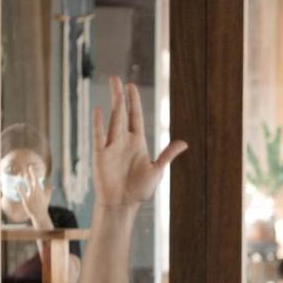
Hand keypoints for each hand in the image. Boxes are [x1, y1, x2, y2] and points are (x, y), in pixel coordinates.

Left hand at [21, 166, 53, 229]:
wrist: (40, 214)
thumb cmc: (44, 205)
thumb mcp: (48, 197)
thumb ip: (49, 189)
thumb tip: (52, 184)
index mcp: (39, 190)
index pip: (35, 179)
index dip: (32, 172)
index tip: (30, 166)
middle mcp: (34, 192)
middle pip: (30, 180)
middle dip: (27, 174)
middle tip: (24, 168)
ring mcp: (30, 196)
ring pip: (26, 185)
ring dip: (24, 179)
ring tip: (22, 174)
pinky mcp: (25, 200)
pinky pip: (21, 193)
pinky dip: (19, 189)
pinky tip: (17, 185)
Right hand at [92, 77, 187, 207]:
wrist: (123, 204)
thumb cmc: (140, 189)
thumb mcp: (157, 170)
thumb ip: (167, 154)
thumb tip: (184, 143)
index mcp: (137, 143)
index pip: (135, 117)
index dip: (133, 101)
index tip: (131, 86)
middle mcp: (123, 141)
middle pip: (121, 113)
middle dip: (120, 96)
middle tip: (116, 78)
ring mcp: (111, 147)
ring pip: (113, 121)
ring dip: (114, 105)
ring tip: (114, 88)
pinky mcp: (101, 156)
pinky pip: (100, 137)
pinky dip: (99, 125)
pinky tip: (99, 111)